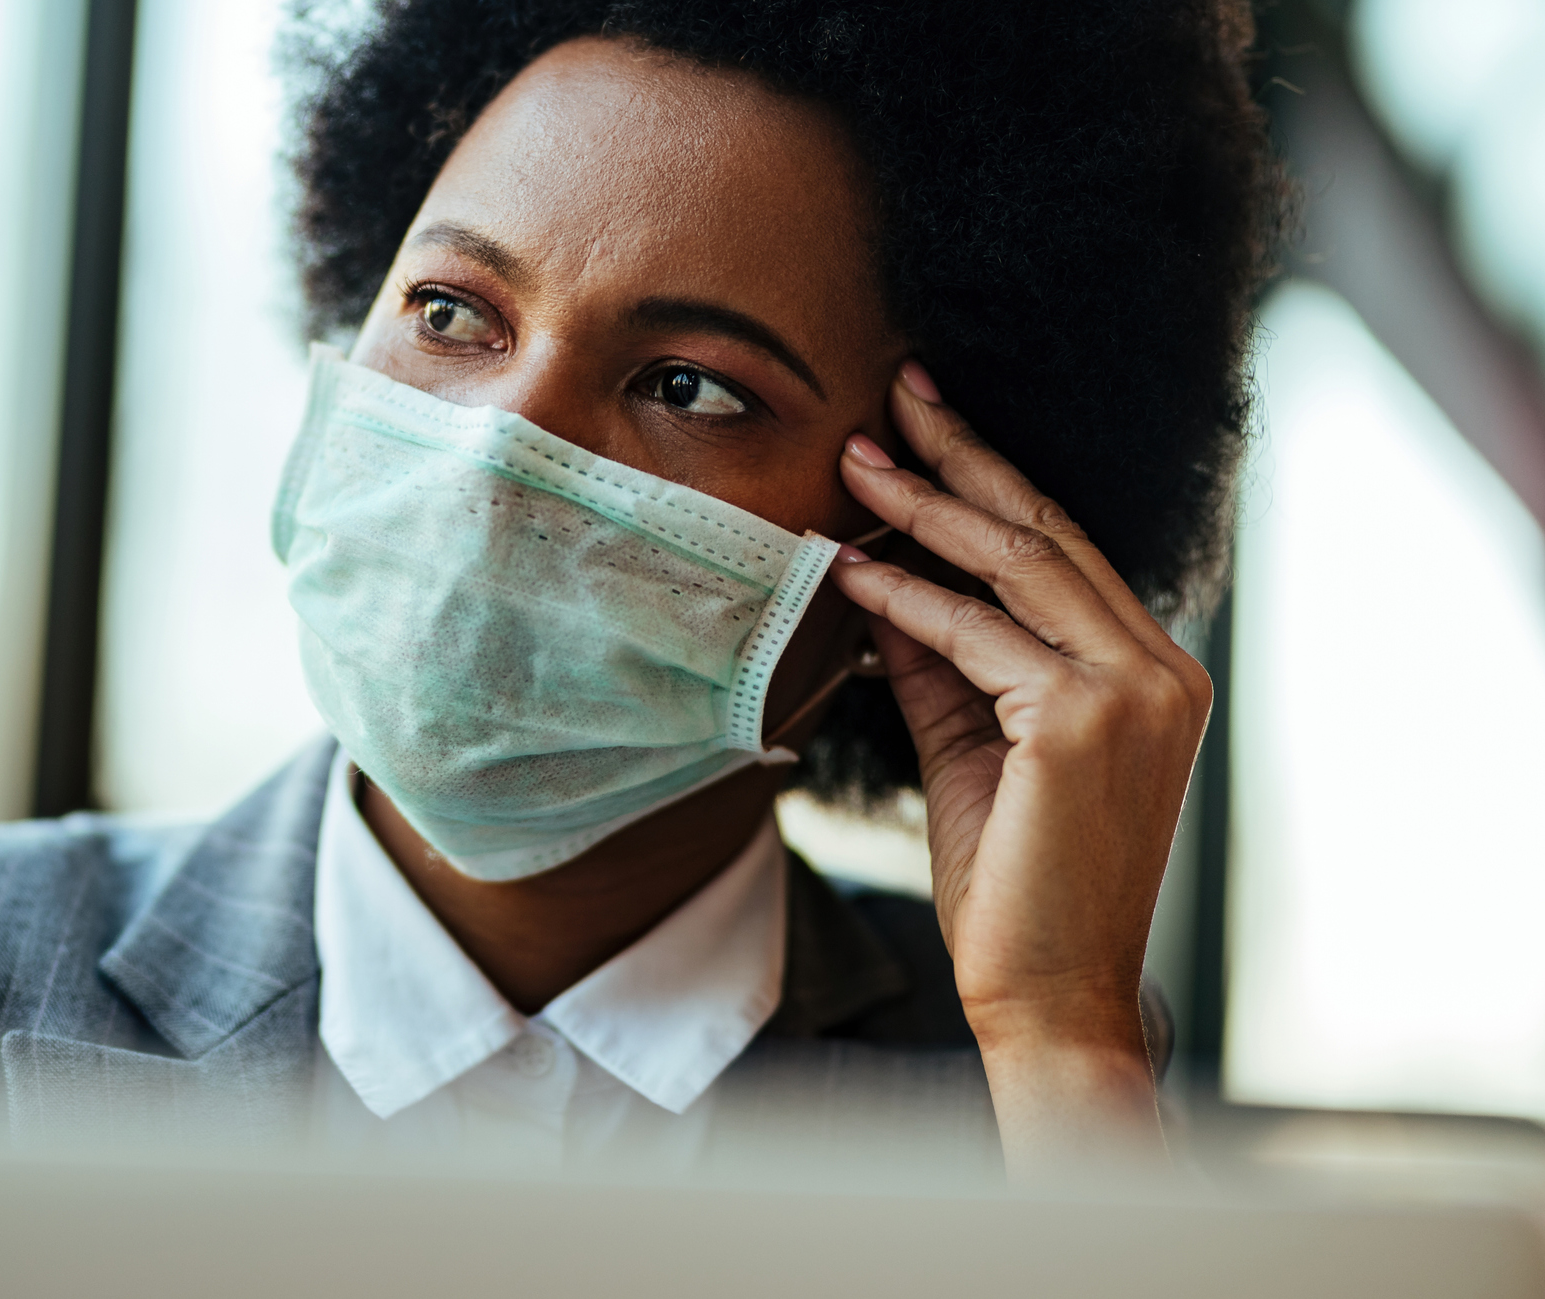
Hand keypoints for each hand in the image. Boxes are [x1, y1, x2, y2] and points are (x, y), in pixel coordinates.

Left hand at [828, 362, 1209, 1175]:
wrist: (1047, 992)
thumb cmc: (1015, 885)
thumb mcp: (974, 749)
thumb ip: (943, 665)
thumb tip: (885, 578)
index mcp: (1151, 674)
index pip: (1064, 553)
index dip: (992, 483)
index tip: (927, 426)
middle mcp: (1160, 670)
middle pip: (1047, 533)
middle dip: (963, 457)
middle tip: (894, 396)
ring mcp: (1133, 691)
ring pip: (1016, 567)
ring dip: (923, 507)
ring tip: (855, 460)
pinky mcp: (1085, 720)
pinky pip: (977, 635)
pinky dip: (908, 599)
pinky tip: (851, 571)